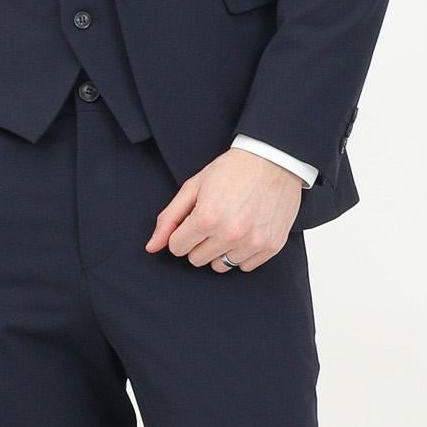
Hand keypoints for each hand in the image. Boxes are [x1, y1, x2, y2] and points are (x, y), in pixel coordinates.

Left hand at [145, 149, 302, 270]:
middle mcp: (230, 235)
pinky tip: (246, 231)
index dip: (182, 233)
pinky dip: (241, 253)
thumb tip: (152, 246)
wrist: (274, 160)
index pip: (177, 248)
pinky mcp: (270, 247)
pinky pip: (244, 266)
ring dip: (220, 250)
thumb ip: (170, 218)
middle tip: (212, 220)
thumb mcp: (194, 187)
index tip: (193, 220)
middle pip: (196, 259)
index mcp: (207, 218)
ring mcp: (252, 243)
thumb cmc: (234, 170)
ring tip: (230, 225)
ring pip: (220, 266)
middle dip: (199, 242)